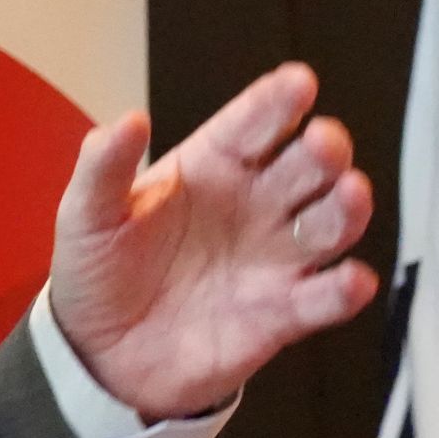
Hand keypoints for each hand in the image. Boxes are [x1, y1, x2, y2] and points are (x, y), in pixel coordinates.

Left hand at [48, 63, 377, 422]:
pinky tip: (351, 280)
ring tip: (351, 193)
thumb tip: (128, 121)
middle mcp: (255, 205)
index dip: (278, 102)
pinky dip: (345, 290)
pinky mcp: (281, 314)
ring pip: (330, 224)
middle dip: (324, 151)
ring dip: (347, 208)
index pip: (254, 124)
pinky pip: (324, 299)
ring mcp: (273, 259)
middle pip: (306, 167)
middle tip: (324, 142)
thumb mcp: (87, 214)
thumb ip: (104, 167)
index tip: (299, 83)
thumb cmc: (98, 271)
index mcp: (212, 166)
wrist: (99, 354)